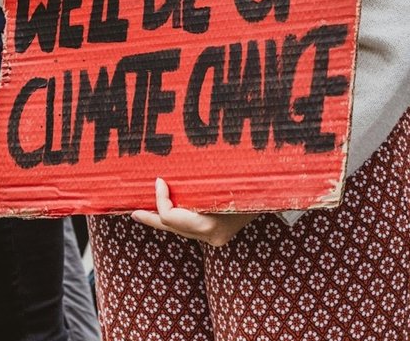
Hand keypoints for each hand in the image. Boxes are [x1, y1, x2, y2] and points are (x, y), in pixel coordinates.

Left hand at [131, 178, 257, 246]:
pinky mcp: (217, 233)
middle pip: (172, 227)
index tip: (158, 180)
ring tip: (146, 209)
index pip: (172, 217)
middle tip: (134, 212)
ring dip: (163, 216)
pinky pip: (189, 226)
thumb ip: (198, 179)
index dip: (160, 200)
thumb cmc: (250, 182)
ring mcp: (215, 237)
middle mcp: (212, 235)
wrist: (275, 195)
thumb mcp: (224, 177)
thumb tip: (167, 171)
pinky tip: (169, 208)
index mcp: (211, 224)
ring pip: (180, 229)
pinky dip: (177, 216)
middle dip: (152, 217)